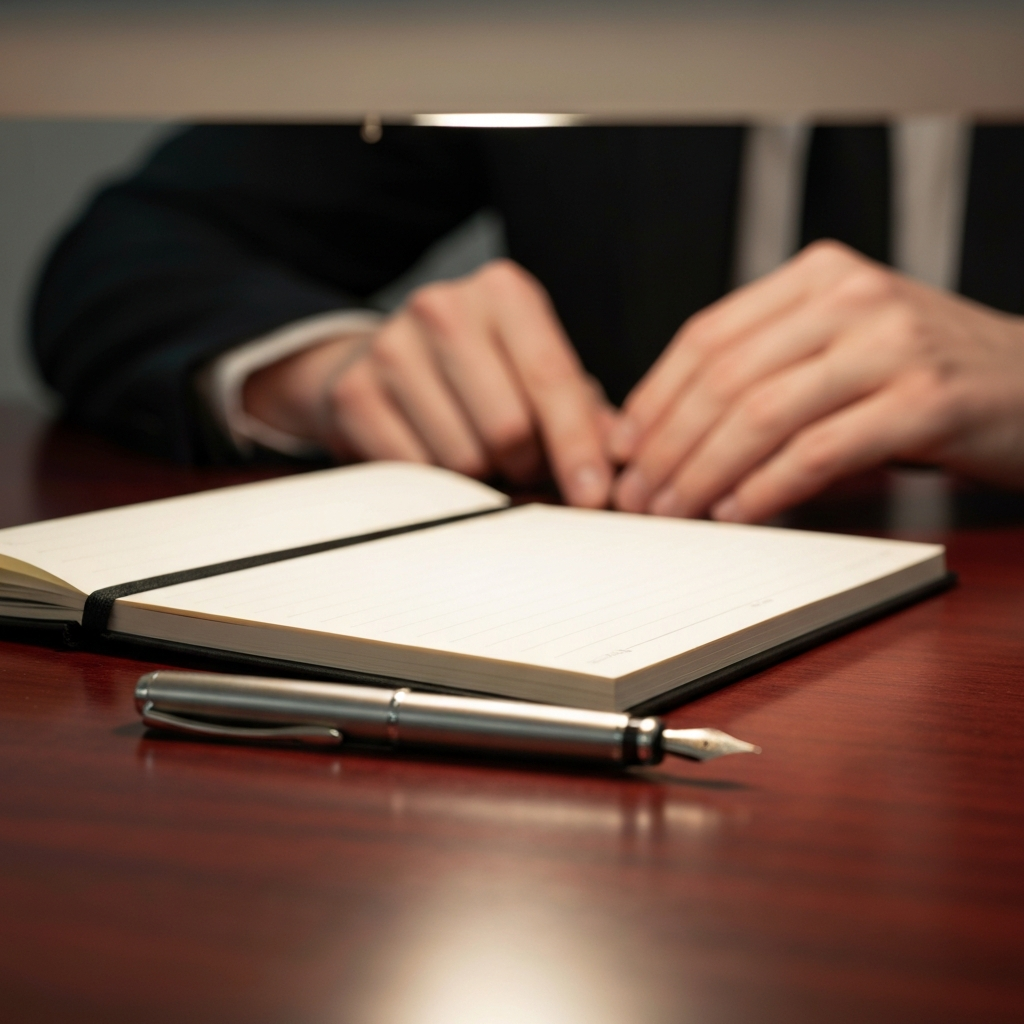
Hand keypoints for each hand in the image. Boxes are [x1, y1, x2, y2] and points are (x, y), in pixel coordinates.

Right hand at [243, 259, 614, 506]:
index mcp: (502, 293)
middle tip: (524, 468)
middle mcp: (444, 308)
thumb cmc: (479, 370)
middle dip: (528, 467)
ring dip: (483, 478)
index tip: (594, 496)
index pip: (553, 380)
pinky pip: (416, 472)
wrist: (383, 360)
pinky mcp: (355, 392)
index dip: (579, 448)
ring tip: (480, 457)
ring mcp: (392, 348)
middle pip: (509, 429)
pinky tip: (439, 457)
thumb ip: (583, 411)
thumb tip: (619, 462)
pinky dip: (439, 483)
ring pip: (464, 458)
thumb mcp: (535, 371)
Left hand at [608, 240, 1023, 522]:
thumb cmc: (929, 376)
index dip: (653, 400)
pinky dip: (767, 489)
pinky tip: (738, 513)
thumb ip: (768, 374)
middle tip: (637, 495)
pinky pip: (819, 451)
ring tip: (674, 512)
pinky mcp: (927, 399)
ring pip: (762, 414)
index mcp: (819, 277)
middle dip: (667, 446)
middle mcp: (851, 297)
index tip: (621, 450)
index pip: (706, 336)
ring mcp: (892, 343)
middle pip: (724, 377)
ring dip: (703, 473)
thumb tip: (667, 436)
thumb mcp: (843, 350)